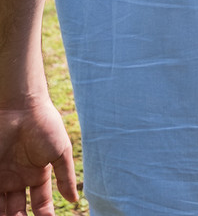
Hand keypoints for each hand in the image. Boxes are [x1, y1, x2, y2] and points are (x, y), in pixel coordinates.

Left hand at [0, 96, 76, 215]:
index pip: (40, 203)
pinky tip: (2, 213)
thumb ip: (66, 177)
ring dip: (8, 215)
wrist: (21, 108)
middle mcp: (18, 179)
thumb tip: (74, 200)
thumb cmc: (45, 126)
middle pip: (18, 209)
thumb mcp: (60, 153)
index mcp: (38, 175)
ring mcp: (3, 177)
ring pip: (3, 206)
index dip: (44, 215)